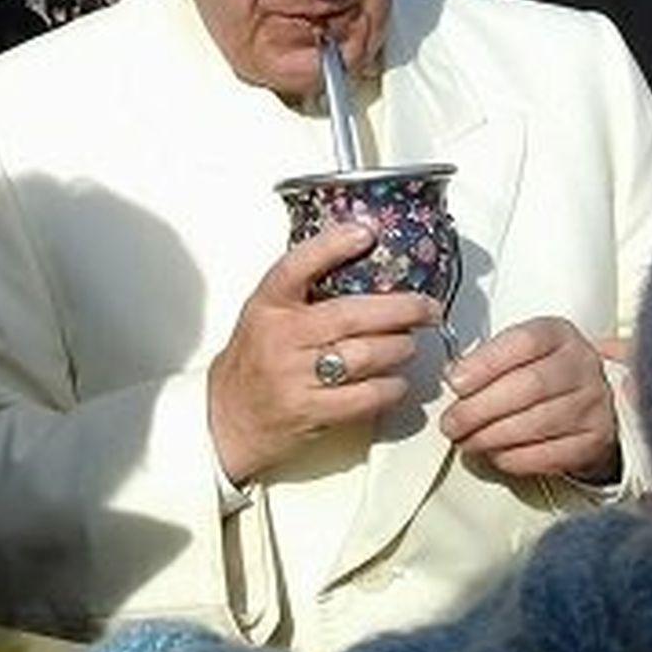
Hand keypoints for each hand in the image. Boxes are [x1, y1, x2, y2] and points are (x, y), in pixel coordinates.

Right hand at [206, 223, 441, 482]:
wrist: (225, 419)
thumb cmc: (253, 364)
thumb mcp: (264, 318)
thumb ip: (301, 296)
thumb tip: (362, 267)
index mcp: (267, 307)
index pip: (296, 267)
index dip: (331, 246)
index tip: (364, 233)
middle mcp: (280, 338)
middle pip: (352, 315)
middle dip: (401, 309)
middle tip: (426, 307)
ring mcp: (295, 376)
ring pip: (367, 355)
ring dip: (400, 349)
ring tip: (407, 345)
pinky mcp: (311, 410)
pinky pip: (367, 395)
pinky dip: (392, 387)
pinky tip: (395, 381)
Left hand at [441, 316, 617, 481]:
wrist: (584, 399)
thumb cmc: (538, 371)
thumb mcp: (515, 351)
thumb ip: (485, 359)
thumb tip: (454, 377)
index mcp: (557, 335)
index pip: (524, 342)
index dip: (485, 363)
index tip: (455, 382)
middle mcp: (582, 366)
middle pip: (530, 386)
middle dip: (480, 408)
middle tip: (451, 423)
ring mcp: (593, 404)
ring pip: (537, 423)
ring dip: (491, 436)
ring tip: (465, 439)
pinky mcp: (594, 440)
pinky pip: (549, 454)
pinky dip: (513, 457)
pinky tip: (493, 453)